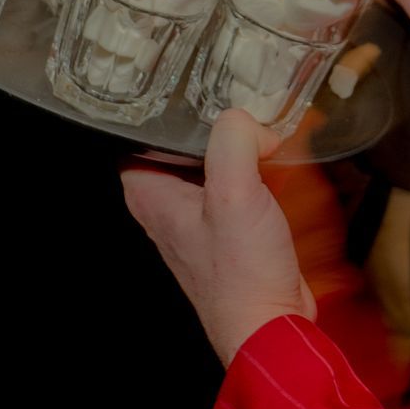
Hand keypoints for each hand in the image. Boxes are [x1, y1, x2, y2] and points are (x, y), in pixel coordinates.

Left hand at [122, 110, 317, 365]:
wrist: (269, 326)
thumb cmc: (241, 273)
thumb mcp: (235, 192)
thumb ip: (234, 141)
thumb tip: (249, 122)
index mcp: (148, 193)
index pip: (137, 130)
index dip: (162, 104)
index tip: (193, 82)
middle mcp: (164, 204)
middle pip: (175, 141)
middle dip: (205, 118)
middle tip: (232, 91)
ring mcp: (195, 218)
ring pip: (206, 160)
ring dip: (231, 142)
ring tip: (256, 118)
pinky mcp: (226, 229)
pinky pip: (232, 182)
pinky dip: (249, 167)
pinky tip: (273, 156)